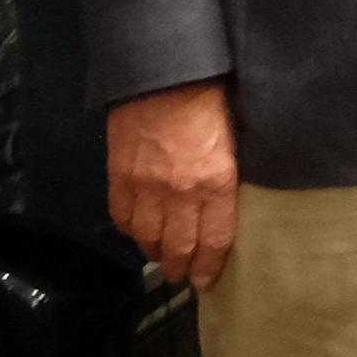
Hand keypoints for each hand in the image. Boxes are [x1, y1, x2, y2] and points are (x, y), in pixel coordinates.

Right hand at [106, 80, 237, 289]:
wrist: (165, 75)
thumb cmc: (213, 101)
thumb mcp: (237, 141)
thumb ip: (229, 176)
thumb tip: (227, 204)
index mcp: (216, 184)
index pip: (213, 240)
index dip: (209, 266)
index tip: (207, 281)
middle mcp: (179, 192)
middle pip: (178, 245)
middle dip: (181, 267)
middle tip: (183, 278)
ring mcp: (145, 186)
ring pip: (147, 236)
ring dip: (154, 252)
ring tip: (161, 260)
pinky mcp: (119, 175)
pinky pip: (121, 214)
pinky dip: (129, 229)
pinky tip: (138, 233)